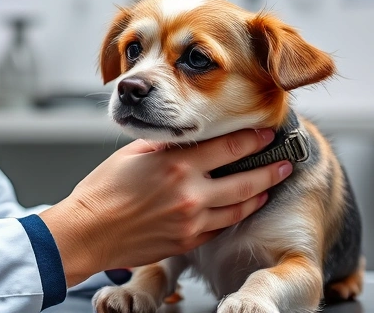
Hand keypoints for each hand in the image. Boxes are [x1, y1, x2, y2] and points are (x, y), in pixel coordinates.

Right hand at [40, 129, 292, 285]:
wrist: (87, 232)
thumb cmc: (102, 191)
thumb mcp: (133, 154)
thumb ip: (164, 146)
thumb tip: (184, 138)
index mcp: (177, 165)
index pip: (229, 147)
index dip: (253, 138)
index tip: (267, 132)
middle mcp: (190, 193)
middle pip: (245, 181)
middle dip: (270, 170)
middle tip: (286, 163)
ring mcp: (191, 221)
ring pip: (238, 209)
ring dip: (258, 196)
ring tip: (269, 188)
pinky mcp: (186, 242)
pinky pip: (219, 228)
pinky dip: (232, 218)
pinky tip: (238, 211)